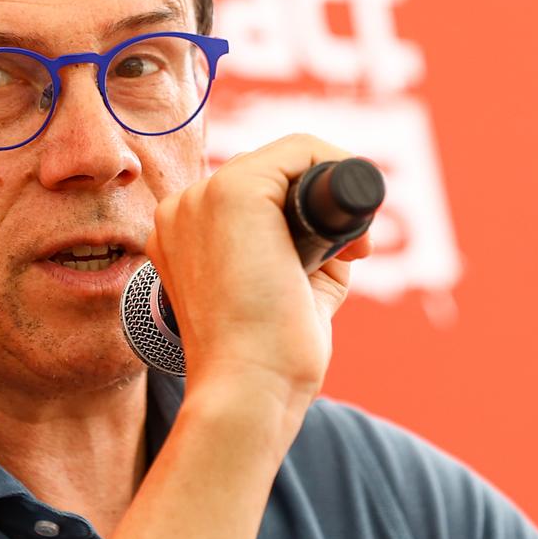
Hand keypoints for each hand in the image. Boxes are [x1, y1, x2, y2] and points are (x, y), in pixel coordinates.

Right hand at [144, 134, 372, 413]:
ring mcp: (202, 197)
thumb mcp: (287, 295)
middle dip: (321, 203)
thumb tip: (344, 234)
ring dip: (331, 190)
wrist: (249, 389)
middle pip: (270, 175)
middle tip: (355, 252)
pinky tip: (352, 214)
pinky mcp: (235, 191)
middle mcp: (182, 209)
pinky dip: (337, 166)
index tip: (341, 254)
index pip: (251, 197)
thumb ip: (306, 258)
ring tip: (353, 248)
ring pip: (287, 160)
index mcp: (182, 235)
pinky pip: (300, 149)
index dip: (303, 214)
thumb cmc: (267, 359)